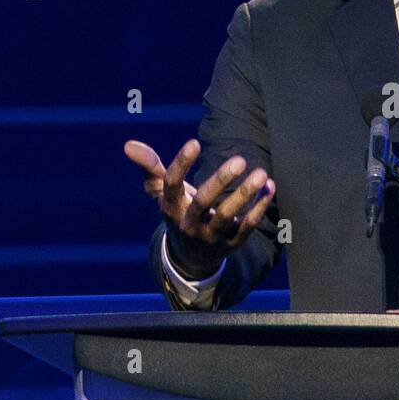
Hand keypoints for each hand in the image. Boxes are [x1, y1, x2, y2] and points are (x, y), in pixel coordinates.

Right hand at [125, 139, 275, 276]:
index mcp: (170, 207)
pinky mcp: (230, 244)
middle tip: (240, 159)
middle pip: (203, 202)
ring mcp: (210, 236)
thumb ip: (150, 167)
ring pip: (227, 216)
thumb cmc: (179, 211)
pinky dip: (259, 208)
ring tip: (261, 173)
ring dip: (245, 194)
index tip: (194, 143)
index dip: (181, 164)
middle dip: (221, 181)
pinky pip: (246, 227)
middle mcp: (188, 223)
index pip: (171, 185)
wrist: (191, 257)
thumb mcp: (163, 192)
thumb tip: (129, 144)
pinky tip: (269, 187)